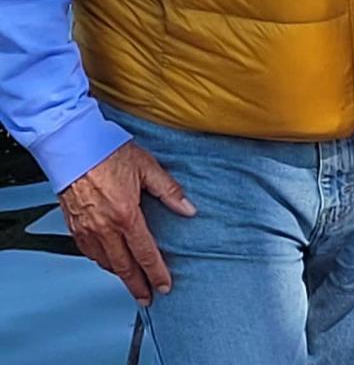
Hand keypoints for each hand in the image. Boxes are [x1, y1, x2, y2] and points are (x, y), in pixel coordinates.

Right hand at [59, 140, 195, 304]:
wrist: (72, 148)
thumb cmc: (107, 153)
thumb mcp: (147, 168)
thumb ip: (169, 192)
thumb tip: (188, 209)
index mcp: (125, 215)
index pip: (144, 253)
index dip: (156, 272)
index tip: (164, 286)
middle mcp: (104, 228)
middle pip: (123, 267)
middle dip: (137, 285)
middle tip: (147, 297)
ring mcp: (87, 230)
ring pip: (105, 263)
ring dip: (119, 275)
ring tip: (132, 282)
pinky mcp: (74, 227)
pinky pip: (90, 253)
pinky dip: (102, 261)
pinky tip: (110, 261)